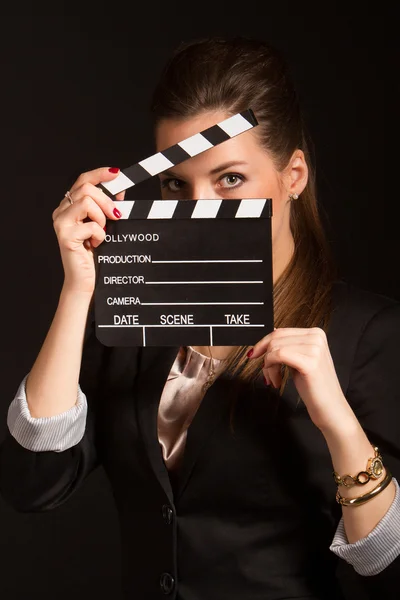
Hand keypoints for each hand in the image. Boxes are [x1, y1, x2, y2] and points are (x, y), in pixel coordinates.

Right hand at [52, 167, 124, 293]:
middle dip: (106, 201)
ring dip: (102, 218)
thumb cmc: (93, 254)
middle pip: (86, 188)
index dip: (100, 174)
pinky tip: (95, 244)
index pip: (83, 181)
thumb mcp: (103, 225)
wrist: (84, 280)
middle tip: (116, 216)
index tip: (117, 173)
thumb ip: (108, 207)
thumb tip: (120, 191)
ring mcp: (61, 223)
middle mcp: (61, 211)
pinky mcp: (66, 236)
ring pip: (87, 202)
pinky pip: (92, 225)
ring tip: (101, 233)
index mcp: (69, 206)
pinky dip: (100, 235)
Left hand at [248, 327, 355, 431]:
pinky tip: (276, 381)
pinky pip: (278, 356)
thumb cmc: (314, 387)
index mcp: (316, 334)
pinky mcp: (309, 362)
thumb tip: (271, 336)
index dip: (263, 343)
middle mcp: (316, 337)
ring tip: (274, 379)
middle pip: (276, 338)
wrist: (330, 408)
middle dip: (265, 356)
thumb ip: (289, 347)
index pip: (281, 331)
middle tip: (265, 372)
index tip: (255, 353)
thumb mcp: (299, 359)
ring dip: (268, 366)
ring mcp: (314, 348)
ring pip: (275, 348)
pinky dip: (271, 369)